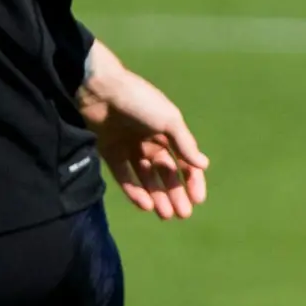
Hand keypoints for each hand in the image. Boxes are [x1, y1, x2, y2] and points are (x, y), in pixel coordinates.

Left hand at [77, 44, 210, 219]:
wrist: (101, 91)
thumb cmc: (140, 101)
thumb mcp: (169, 120)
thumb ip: (185, 144)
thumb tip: (204, 164)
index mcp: (167, 131)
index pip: (184, 161)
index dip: (192, 180)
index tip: (197, 200)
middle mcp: (150, 141)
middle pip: (165, 173)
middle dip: (175, 193)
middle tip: (182, 214)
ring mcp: (130, 149)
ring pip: (146, 179)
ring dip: (157, 196)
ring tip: (165, 215)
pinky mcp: (111, 154)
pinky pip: (125, 177)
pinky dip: (135, 192)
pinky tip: (146, 205)